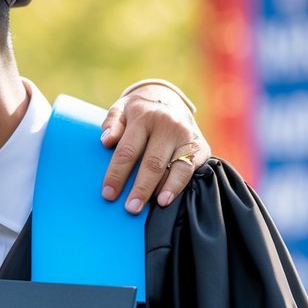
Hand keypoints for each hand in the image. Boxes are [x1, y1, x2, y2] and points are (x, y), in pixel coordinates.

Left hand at [100, 82, 208, 213]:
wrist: (169, 98)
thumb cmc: (138, 111)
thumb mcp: (121, 110)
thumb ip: (111, 123)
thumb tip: (106, 141)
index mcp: (143, 116)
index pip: (127, 151)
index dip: (116, 174)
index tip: (108, 194)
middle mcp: (167, 125)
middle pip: (152, 163)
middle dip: (140, 188)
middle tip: (131, 208)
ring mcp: (186, 135)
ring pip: (175, 167)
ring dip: (164, 189)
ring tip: (155, 206)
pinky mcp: (201, 146)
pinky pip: (189, 170)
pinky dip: (179, 185)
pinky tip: (167, 198)